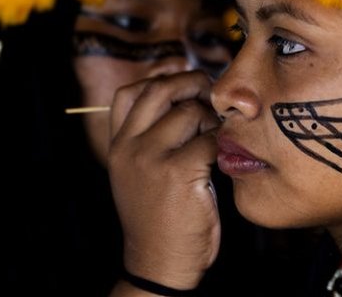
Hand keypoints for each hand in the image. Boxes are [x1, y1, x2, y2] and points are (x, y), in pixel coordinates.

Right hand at [108, 71, 220, 290]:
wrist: (160, 262)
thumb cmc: (160, 216)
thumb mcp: (141, 173)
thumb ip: (151, 137)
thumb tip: (185, 95)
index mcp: (118, 145)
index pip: (130, 92)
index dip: (160, 79)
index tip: (185, 84)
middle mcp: (129, 147)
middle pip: (160, 89)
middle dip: (192, 83)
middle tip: (212, 95)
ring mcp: (150, 159)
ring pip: (190, 112)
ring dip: (212, 120)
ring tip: (217, 138)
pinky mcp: (178, 172)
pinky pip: (210, 139)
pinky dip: (223, 143)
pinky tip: (223, 157)